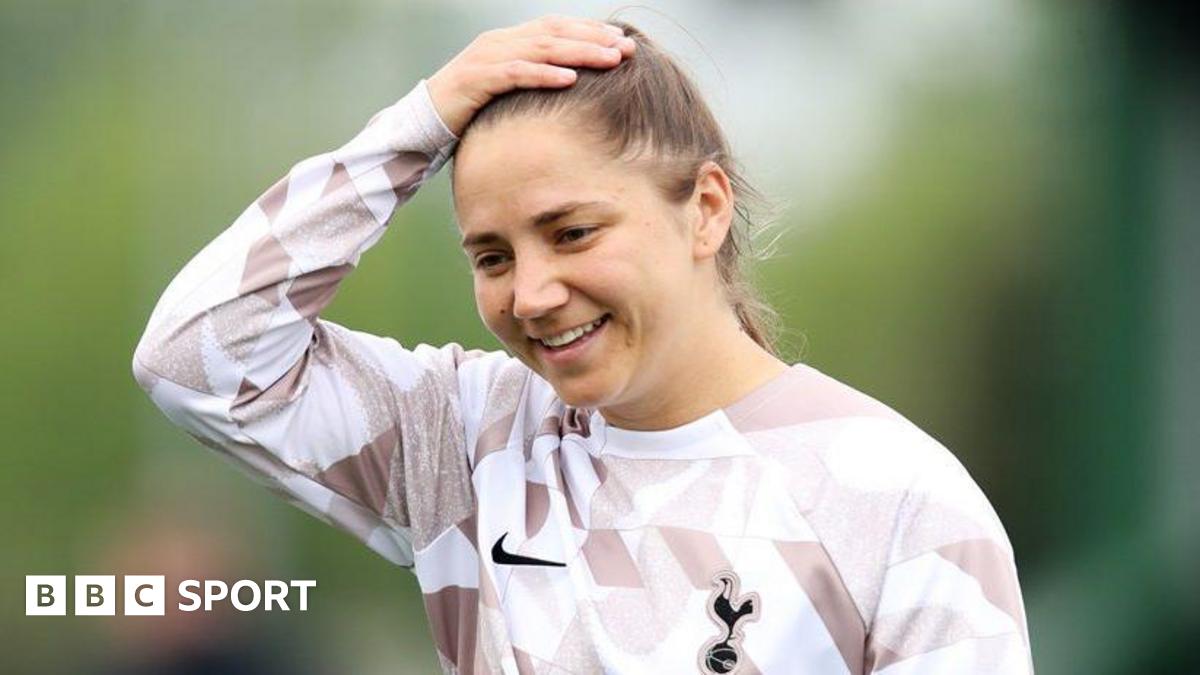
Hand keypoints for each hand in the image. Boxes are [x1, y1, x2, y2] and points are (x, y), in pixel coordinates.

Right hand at [426, 15, 635, 136]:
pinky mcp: (477, 79)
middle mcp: (500, 41)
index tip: (621, 39)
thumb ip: (532, 79)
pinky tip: (569, 79)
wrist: (422, 121)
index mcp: (509, 41)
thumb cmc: (469, 110)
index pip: (556, 28)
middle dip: (593, 39)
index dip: (589, 30)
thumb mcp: (506, 90)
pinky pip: (516, 73)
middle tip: (626, 48)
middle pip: (555, 34)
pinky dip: (544, 75)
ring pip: (541, 49)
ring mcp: (487, 58)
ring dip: (579, 53)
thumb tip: (570, 86)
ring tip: (610, 60)